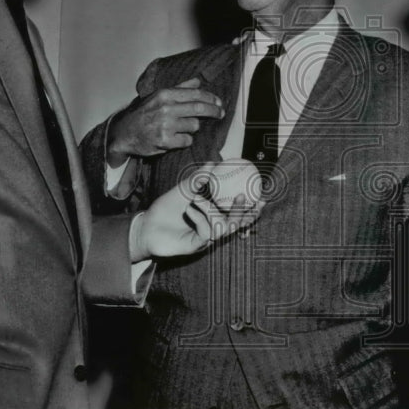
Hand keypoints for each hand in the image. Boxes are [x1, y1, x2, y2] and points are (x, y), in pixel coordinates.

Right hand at [107, 77, 223, 165]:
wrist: (124, 132)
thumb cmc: (143, 113)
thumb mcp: (158, 96)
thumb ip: (179, 88)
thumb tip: (197, 81)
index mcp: (165, 95)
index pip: (195, 94)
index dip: (210, 98)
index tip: (219, 102)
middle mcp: (165, 108)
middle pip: (199, 108)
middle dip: (213, 111)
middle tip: (220, 113)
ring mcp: (165, 125)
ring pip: (194, 126)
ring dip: (192, 127)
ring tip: (182, 127)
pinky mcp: (165, 141)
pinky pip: (187, 140)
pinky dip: (185, 140)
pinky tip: (176, 137)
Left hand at [130, 159, 264, 260]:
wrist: (146, 225)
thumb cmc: (166, 209)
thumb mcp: (184, 190)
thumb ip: (199, 178)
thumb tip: (214, 163)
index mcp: (215, 217)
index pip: (240, 215)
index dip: (254, 209)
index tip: (262, 196)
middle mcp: (214, 229)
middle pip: (237, 224)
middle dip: (243, 212)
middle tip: (242, 197)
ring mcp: (206, 239)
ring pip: (223, 227)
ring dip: (212, 210)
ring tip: (198, 199)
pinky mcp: (196, 246)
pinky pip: (207, 232)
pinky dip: (200, 217)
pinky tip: (189, 209)